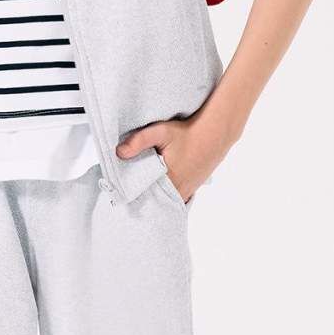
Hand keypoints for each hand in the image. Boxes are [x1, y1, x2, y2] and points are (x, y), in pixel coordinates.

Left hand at [115, 107, 238, 204]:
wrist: (214, 134)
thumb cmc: (187, 133)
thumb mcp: (161, 132)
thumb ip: (139, 141)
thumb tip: (118, 153)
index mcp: (168, 182)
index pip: (143, 198)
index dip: (131, 196)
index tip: (118, 193)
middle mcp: (178, 191)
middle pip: (153, 202)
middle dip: (140, 199)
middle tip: (125, 195)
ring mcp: (186, 192)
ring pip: (164, 202)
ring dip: (153, 198)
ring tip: (140, 191)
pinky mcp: (191, 189)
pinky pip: (173, 199)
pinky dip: (164, 196)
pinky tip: (157, 190)